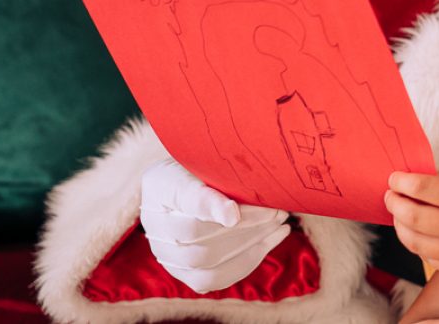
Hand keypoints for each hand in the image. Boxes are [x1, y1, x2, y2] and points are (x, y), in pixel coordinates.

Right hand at [140, 158, 290, 293]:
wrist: (188, 182)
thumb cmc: (201, 166)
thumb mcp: (203, 160)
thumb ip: (212, 183)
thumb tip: (231, 216)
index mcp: (160, 193)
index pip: (186, 207)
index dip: (211, 209)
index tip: (236, 211)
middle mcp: (158, 233)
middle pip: (200, 244)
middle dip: (247, 229)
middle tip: (278, 212)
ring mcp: (170, 258)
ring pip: (210, 265)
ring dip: (252, 245)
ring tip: (280, 224)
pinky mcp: (187, 273)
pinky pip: (216, 279)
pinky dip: (249, 260)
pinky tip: (272, 239)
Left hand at [387, 171, 438, 276]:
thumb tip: (410, 184)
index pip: (426, 190)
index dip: (403, 182)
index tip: (394, 178)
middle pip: (415, 218)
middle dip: (395, 204)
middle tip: (391, 195)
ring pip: (417, 243)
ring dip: (400, 226)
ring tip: (399, 214)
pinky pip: (430, 258)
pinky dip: (418, 243)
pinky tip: (418, 230)